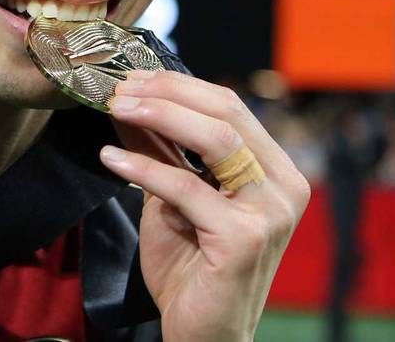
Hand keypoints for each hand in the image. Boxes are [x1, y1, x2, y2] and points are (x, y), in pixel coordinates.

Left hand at [99, 70, 310, 341]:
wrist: (202, 333)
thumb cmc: (191, 267)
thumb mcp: (171, 196)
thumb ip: (159, 150)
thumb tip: (126, 100)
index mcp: (275, 170)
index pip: (229, 105)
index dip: (177, 85)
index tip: (130, 77)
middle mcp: (283, 185)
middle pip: (226, 112)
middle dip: (166, 92)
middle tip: (118, 88)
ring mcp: (270, 212)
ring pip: (215, 139)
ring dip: (159, 115)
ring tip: (116, 109)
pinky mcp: (243, 239)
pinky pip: (187, 188)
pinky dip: (143, 168)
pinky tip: (111, 159)